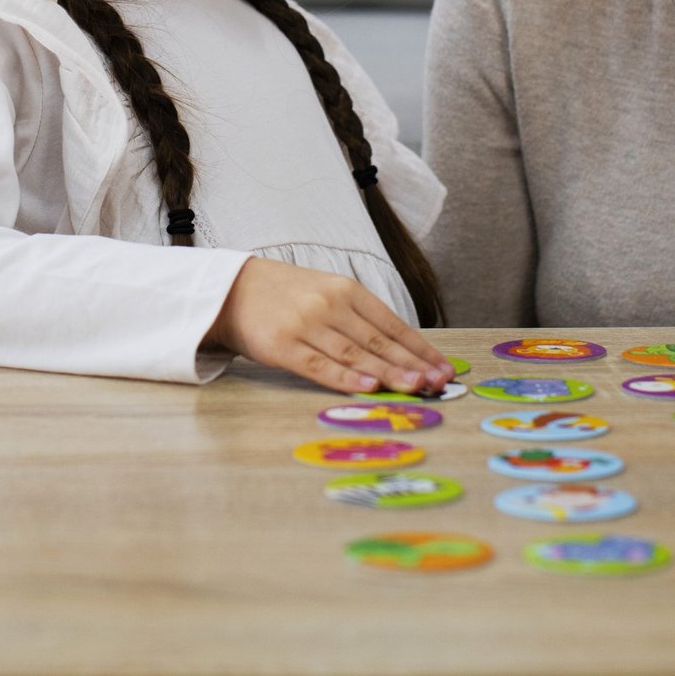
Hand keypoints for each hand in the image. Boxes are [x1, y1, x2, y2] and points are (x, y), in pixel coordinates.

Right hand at [205, 257, 451, 395]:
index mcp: (346, 289)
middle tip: (438, 382)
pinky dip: (345, 376)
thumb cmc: (286, 296)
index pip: (392, 324)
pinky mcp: (281, 345)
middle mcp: (329, 304)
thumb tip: (403, 352)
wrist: (231, 288)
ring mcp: (305, 324)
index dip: (420, 348)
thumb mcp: (327, 293)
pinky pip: (319, 365)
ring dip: (388, 373)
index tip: (443, 368)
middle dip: (412, 364)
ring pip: (354, 353)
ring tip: (414, 387)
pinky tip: (367, 386)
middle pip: (378, 340)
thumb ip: (360, 318)